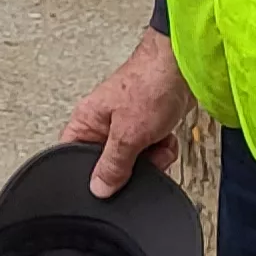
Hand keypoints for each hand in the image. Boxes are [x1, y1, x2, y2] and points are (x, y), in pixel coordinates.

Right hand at [61, 30, 196, 198]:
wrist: (183, 66)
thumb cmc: (150, 83)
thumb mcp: (128, 134)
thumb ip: (113, 165)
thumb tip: (99, 189)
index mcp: (86, 121)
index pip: (72, 157)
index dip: (85, 175)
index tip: (104, 186)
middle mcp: (103, 123)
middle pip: (108, 163)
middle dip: (130, 168)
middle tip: (139, 162)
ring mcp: (127, 123)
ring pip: (133, 160)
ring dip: (151, 159)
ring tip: (157, 145)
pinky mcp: (148, 124)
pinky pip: (151, 150)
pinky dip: (162, 149)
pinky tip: (167, 139)